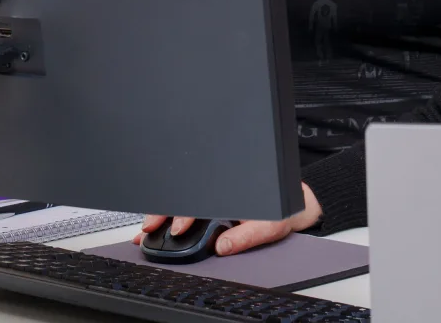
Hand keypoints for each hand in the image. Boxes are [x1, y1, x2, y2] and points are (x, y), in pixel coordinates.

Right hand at [132, 182, 322, 255]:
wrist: (295, 206)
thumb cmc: (284, 212)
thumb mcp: (271, 224)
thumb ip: (248, 235)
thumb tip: (223, 245)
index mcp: (231, 194)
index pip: (202, 202)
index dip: (186, 215)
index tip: (176, 228)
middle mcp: (220, 194)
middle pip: (186, 200)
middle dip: (164, 212)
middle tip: (149, 228)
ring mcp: (214, 201)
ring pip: (182, 204)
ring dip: (161, 215)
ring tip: (145, 230)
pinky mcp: (211, 210)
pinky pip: (187, 212)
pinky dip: (167, 219)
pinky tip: (154, 229)